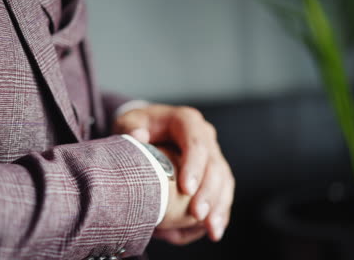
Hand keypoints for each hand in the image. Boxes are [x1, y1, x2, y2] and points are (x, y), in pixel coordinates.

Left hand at [113, 104, 234, 241]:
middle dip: (208, 192)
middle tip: (197, 215)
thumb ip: (130, 127)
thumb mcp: (128, 123)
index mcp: (186, 121)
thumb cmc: (136, 128)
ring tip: (211, 231)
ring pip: (224, 181)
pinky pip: (223, 194)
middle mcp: (205, 137)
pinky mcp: (214, 174)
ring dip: (219, 207)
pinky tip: (214, 231)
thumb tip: (138, 136)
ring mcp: (212, 155)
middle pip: (214, 165)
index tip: (186, 189)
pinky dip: (220, 213)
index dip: (194, 166)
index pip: (196, 142)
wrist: (146, 131)